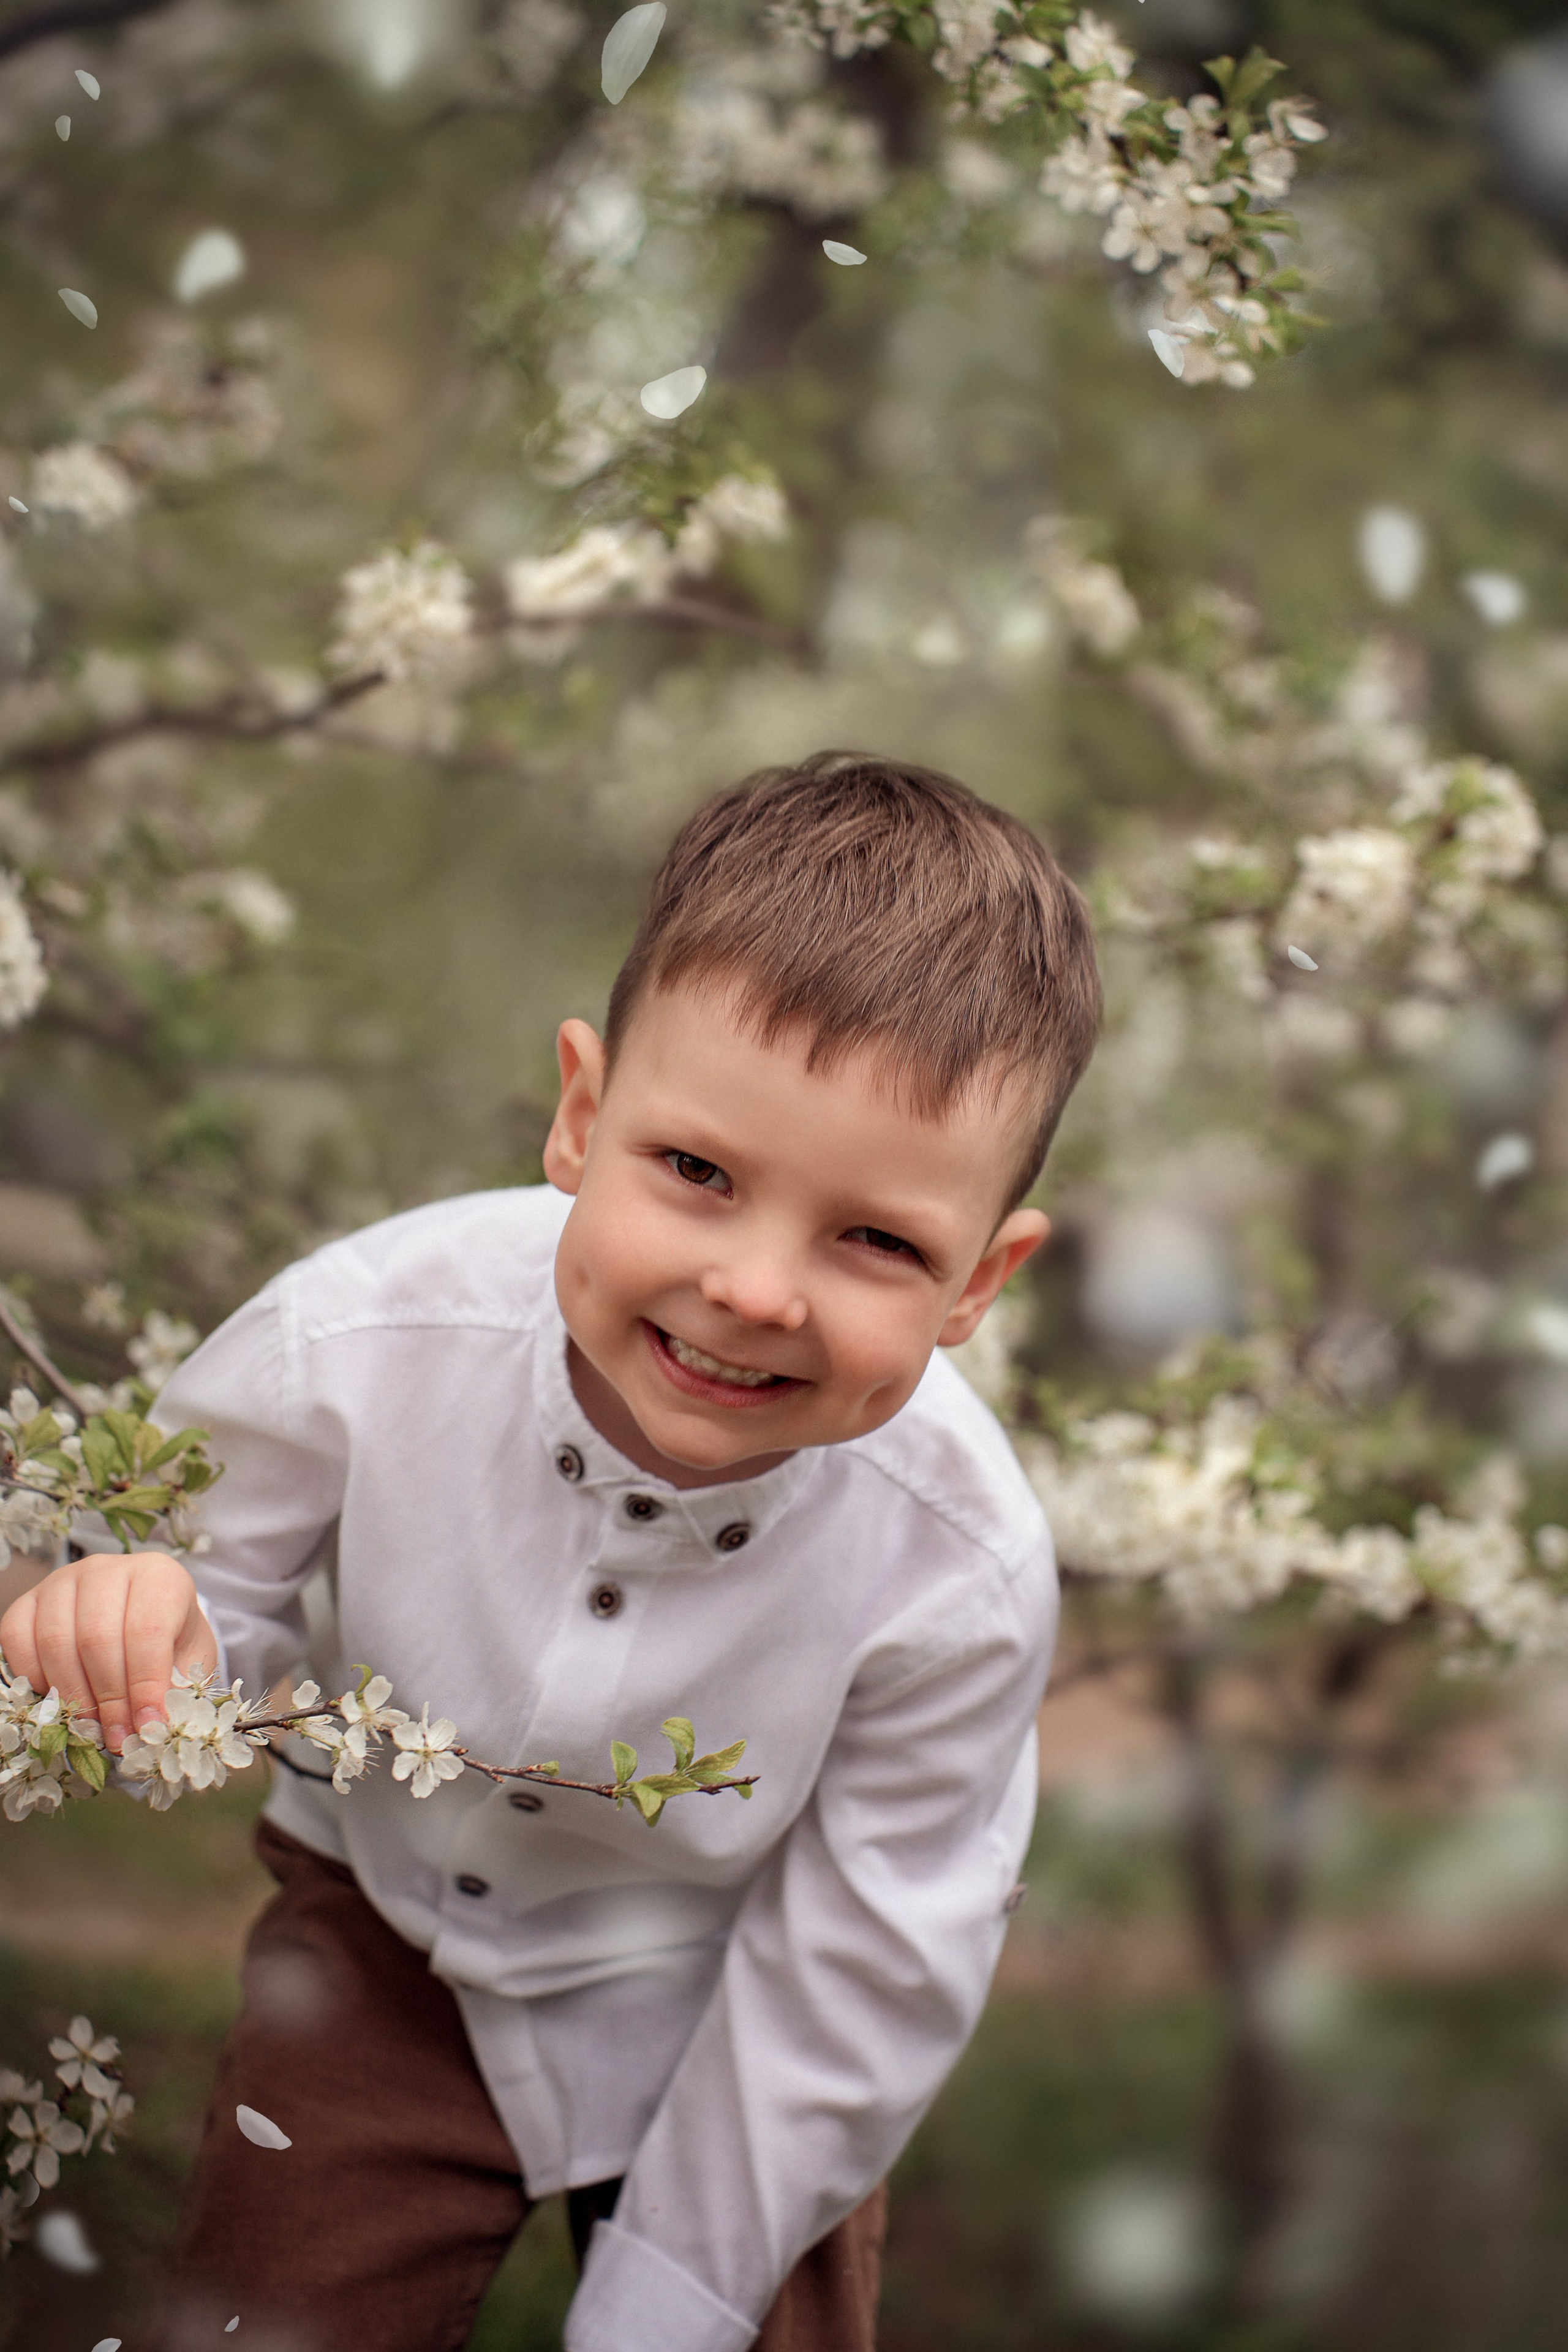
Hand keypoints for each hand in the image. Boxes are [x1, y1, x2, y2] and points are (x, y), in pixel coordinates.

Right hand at [0, 1551, 216, 1751]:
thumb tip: (153, 1730)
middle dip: (109, 1699)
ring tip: (93, 1728)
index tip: (148, 1727)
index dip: (145, 1685)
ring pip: (56, 1641)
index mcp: (159, 1576)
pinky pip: (17, 1639)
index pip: (147, 1631)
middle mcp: (108, 1569)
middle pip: (97, 1638)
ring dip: (73, 1696)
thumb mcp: (187, 1663)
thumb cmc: (170, 1643)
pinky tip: (59, 1701)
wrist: (144, 1619)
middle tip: (118, 1738)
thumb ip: (173, 1691)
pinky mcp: (29, 1600)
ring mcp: (63, 1581)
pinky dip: (34, 1678)